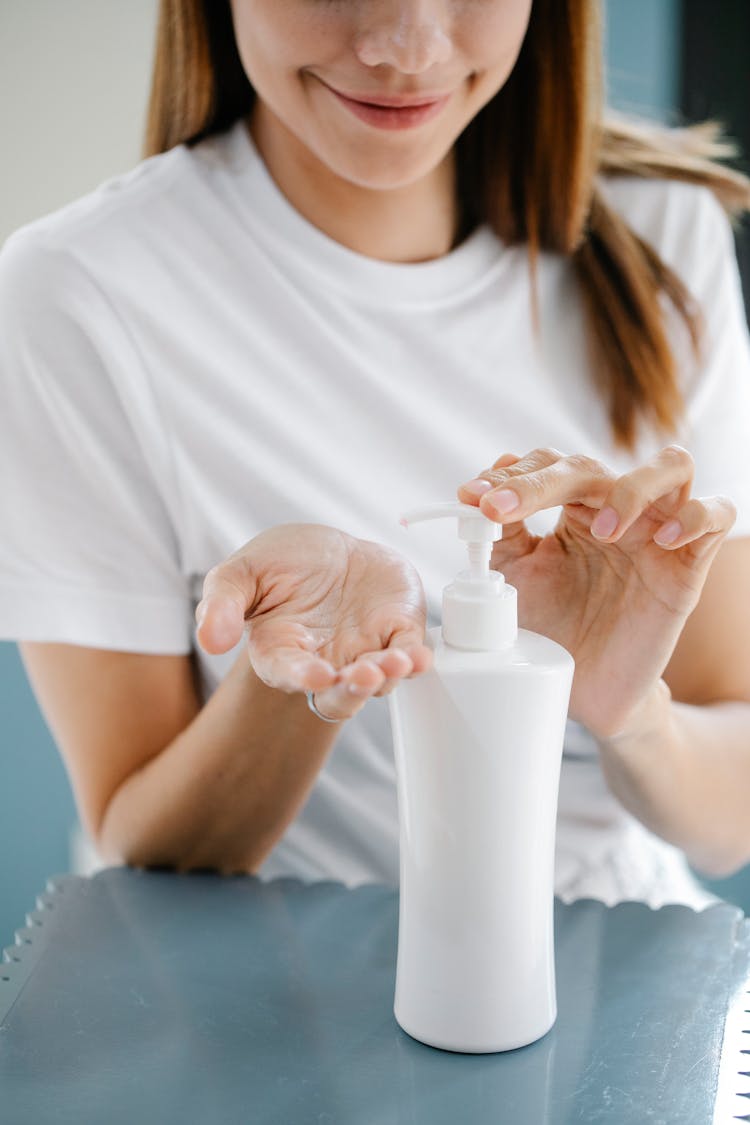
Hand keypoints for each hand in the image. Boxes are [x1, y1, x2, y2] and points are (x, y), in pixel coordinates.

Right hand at [194, 524, 431, 721]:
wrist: (330, 548)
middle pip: (340, 695)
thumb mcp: (242, 572)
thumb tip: (210, 640)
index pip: (290, 673)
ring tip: (396, 662)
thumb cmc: (283, 564)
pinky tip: (420, 656)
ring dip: (389, 675)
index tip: (316, 674)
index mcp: (283, 651)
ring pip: (379, 680)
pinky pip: (410, 653)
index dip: (303, 677)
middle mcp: (326, 661)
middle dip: (353, 691)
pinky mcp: (397, 631)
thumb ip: (222, 604)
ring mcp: (364, 651)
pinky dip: (417, 658)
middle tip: (363, 676)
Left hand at [458, 446, 735, 738]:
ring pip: (673, 466)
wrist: (585, 690)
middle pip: (592, 466)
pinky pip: (716, 514)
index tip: (472, 498)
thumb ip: (500, 534)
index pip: (549, 465)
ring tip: (598, 530)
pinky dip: (694, 516)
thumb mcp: (515, 577)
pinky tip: (662, 541)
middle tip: (501, 508)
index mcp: (574, 509)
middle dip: (541, 482)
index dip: (511, 476)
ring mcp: (658, 531)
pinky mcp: (690, 563)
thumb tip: (479, 491)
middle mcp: (618, 510)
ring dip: (630, 488)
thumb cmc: (553, 630)